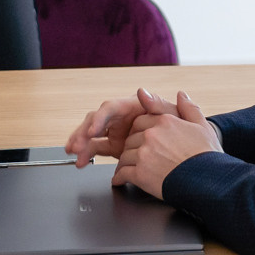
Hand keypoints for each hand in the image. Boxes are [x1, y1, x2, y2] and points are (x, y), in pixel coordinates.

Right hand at [66, 87, 181, 166]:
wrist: (180, 148)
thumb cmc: (176, 126)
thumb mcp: (171, 115)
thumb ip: (158, 104)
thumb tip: (142, 91)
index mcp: (131, 106)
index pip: (110, 108)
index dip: (99, 119)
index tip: (93, 131)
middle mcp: (119, 117)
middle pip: (95, 120)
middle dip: (83, 132)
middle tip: (76, 146)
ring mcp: (115, 132)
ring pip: (91, 134)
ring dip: (80, 143)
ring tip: (74, 154)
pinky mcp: (113, 146)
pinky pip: (95, 148)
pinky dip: (86, 155)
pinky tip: (80, 162)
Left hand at [112, 91, 223, 196]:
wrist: (210, 182)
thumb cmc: (208, 156)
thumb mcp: (203, 127)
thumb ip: (189, 108)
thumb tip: (181, 94)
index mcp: (165, 121)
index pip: (140, 122)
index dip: (140, 132)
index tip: (141, 141)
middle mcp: (152, 135)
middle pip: (130, 139)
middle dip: (131, 148)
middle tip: (135, 157)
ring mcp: (145, 154)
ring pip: (124, 156)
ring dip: (125, 163)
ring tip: (128, 170)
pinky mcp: (140, 174)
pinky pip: (122, 174)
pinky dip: (120, 178)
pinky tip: (121, 181)